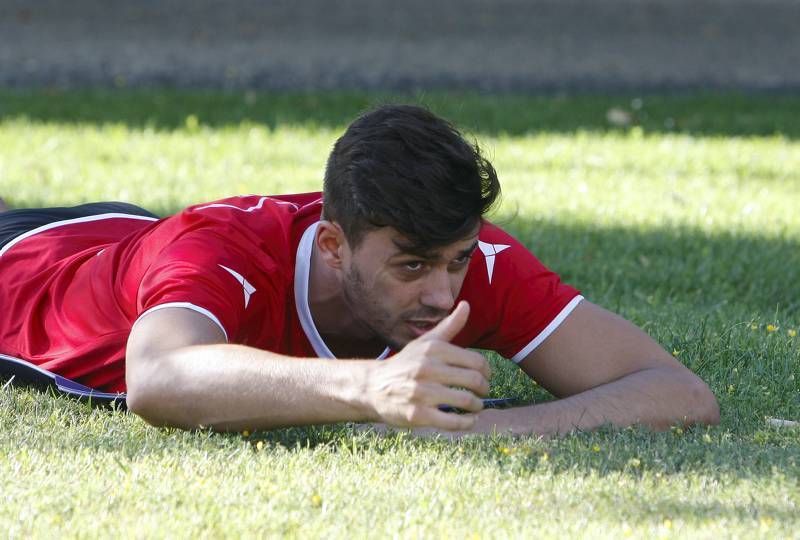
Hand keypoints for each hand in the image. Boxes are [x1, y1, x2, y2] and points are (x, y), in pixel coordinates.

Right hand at [362, 301, 490, 430]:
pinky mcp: (418, 414)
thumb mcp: (424, 342)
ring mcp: (422, 393)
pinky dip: (466, 423)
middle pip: (474, 380)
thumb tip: (466, 305)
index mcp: (433, 350)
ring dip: (477, 406)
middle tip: (483, 393)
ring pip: (465, 401)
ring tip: (476, 406)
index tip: (486, 377)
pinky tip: (469, 421)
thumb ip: (448, 326)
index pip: (476, 361)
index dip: (487, 372)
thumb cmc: (405, 363)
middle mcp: (428, 369)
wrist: (373, 387)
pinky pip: (452, 421)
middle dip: (484, 389)